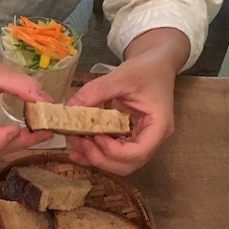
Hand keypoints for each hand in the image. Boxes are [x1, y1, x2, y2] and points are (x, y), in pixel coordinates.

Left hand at [63, 29, 188, 174]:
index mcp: (158, 126)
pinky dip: (95, 153)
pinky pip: (113, 153)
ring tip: (75, 142)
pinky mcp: (130, 138)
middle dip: (100, 157)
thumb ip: (96, 91)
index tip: (95, 136)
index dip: (113, 151)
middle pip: (127, 164)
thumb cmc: (146, 69)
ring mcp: (141, 141)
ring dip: (95, 157)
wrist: (155, 64)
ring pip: (119, 163)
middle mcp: (152, 139)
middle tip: (78, 140)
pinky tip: (78, 147)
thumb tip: (70, 107)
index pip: (138, 152)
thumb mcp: (121, 76)